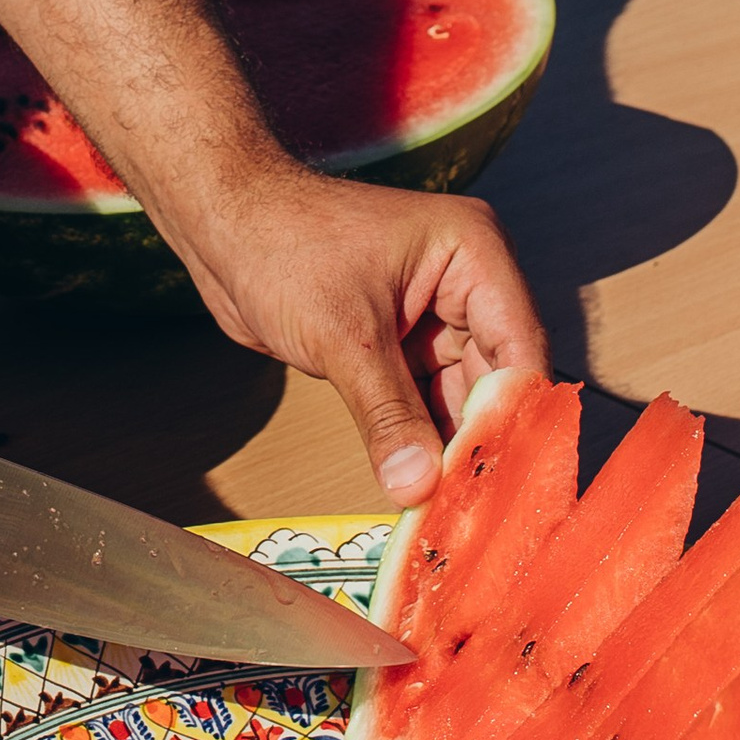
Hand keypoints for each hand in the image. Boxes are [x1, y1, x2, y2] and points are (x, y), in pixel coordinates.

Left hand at [172, 168, 547, 500]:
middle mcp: (464, 283)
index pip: (518, 347)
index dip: (515, 416)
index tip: (508, 482)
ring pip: (461, 398)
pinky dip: (422, 442)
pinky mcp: (398, 344)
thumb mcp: (342, 335)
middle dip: (483, 442)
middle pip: (496, 379)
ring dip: (452, 450)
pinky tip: (422, 490)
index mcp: (473, 253)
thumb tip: (418, 485)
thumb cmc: (280, 244)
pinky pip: (424, 402)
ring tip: (453, 512)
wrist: (220, 227)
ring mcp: (432, 316)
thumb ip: (387, 414)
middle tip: (480, 511)